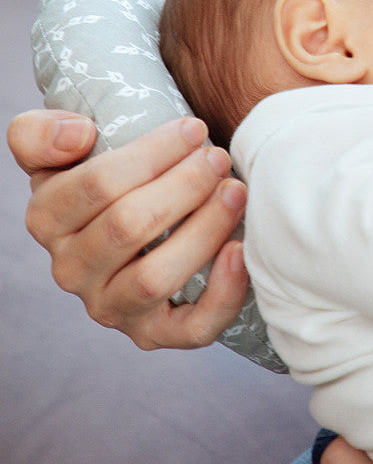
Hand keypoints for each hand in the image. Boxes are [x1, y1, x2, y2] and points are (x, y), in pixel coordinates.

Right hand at [7, 109, 248, 349]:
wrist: (144, 226)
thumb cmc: (112, 179)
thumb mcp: (62, 150)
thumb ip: (40, 133)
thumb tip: (77, 135)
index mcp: (47, 220)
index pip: (97, 185)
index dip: (153, 153)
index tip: (194, 129)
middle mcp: (72, 271)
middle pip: (129, 226)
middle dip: (185, 185)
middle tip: (220, 158)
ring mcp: (112, 308)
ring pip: (156, 277)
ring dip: (204, 230)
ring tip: (236, 191)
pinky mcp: (156, 334)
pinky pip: (193, 327)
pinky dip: (223, 293)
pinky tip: (240, 249)